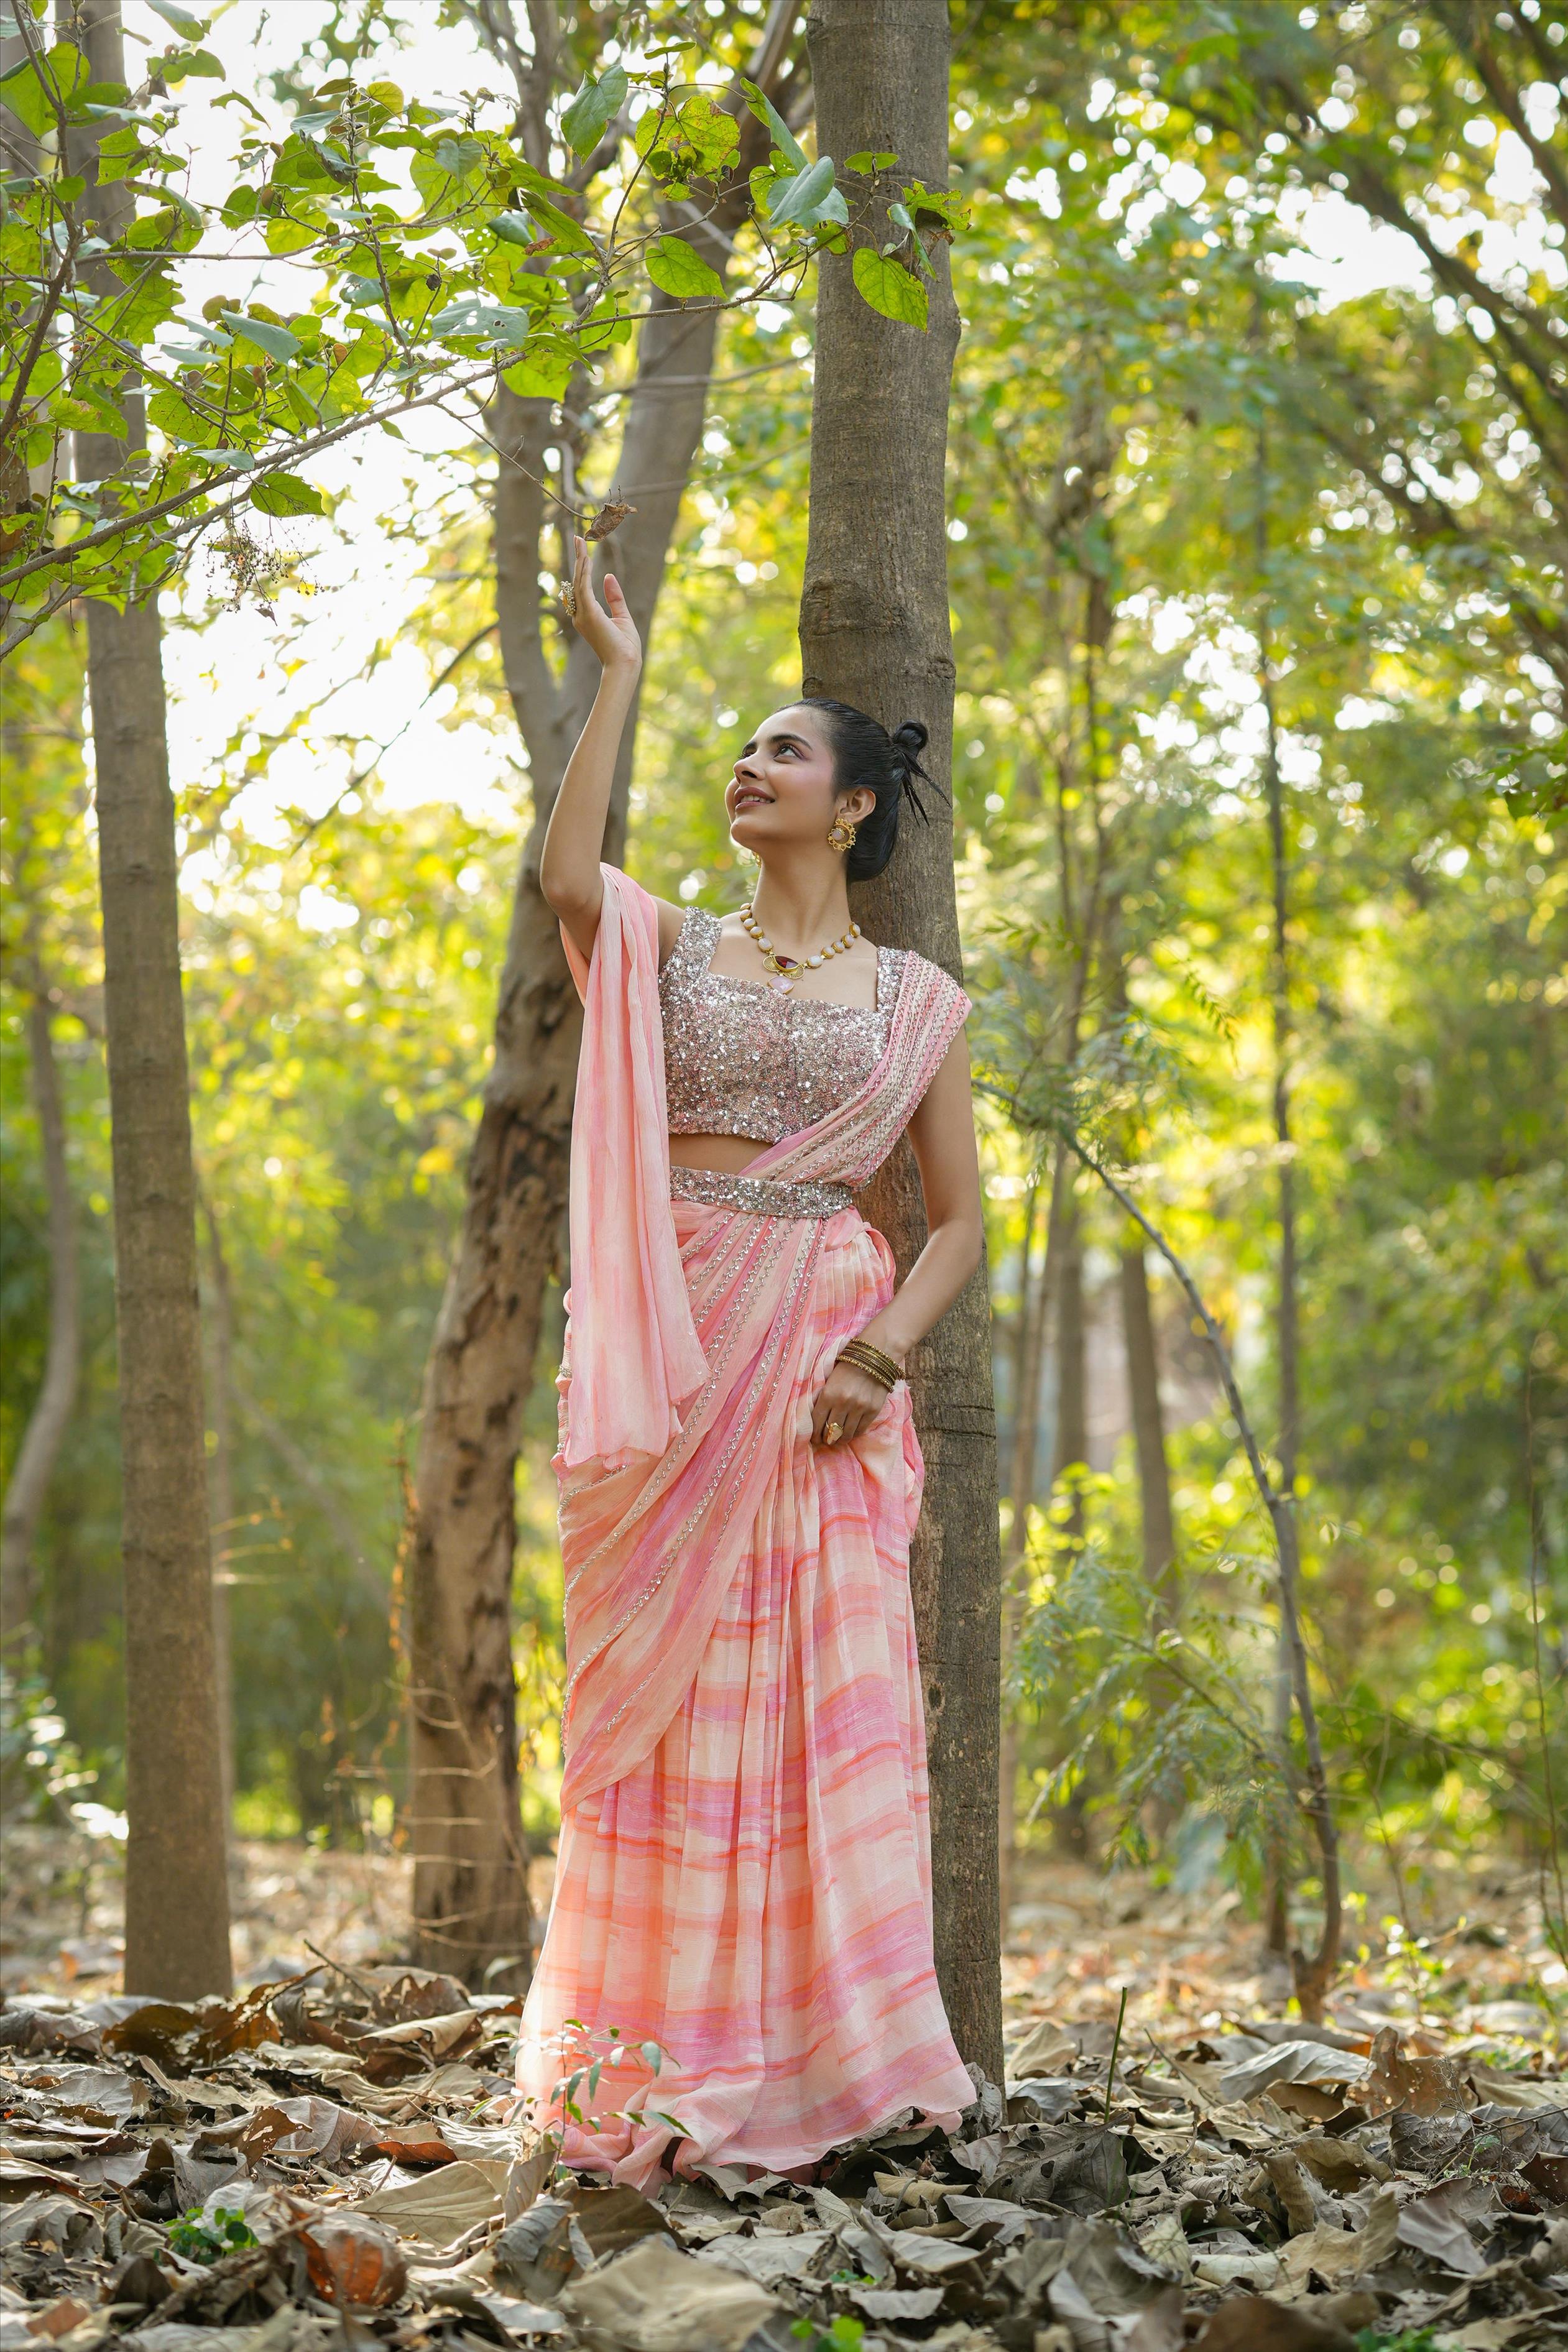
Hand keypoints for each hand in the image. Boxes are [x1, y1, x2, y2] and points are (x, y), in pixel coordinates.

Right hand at [565, 533, 640, 671]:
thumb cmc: (625, 648)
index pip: (581, 588)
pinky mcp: (590, 614)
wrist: (625, 665)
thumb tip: (607, 576)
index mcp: (587, 616)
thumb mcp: (622, 617)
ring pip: (578, 582)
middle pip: (576, 582)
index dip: (581, 569)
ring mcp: (582, 615)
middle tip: (578, 539)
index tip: (583, 551)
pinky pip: (584, 588)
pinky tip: (587, 558)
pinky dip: (584, 572)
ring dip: (580, 561)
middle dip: (577, 560)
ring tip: (580, 542)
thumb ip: (614, 597)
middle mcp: (580, 615)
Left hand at [811, 1357, 891, 1451]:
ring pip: (846, 1434)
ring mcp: (859, 1408)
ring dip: (840, 1440)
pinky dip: (854, 1434)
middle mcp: (843, 1403)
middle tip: (826, 1441)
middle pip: (831, 1431)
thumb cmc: (847, 1367)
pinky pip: (860, 1430)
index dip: (814, 1434)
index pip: (817, 1421)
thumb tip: (818, 1421)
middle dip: (826, 1439)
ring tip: (838, 1440)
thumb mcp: (830, 1381)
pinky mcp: (872, 1411)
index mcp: (828, 1395)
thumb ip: (824, 1399)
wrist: (874, 1358)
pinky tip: (850, 1433)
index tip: (814, 1440)